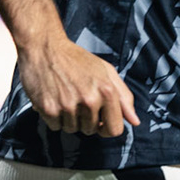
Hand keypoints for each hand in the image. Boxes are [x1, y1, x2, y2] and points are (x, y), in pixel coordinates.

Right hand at [21, 38, 140, 136]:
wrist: (44, 48)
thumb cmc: (76, 59)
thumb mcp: (106, 71)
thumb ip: (124, 97)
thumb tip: (135, 121)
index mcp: (106, 91)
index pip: (115, 129)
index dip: (108, 127)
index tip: (101, 120)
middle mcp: (89, 100)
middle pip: (92, 131)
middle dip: (86, 120)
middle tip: (78, 99)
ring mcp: (68, 106)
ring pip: (73, 130)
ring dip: (69, 119)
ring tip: (66, 97)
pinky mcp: (49, 109)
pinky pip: (55, 127)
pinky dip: (54, 117)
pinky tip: (54, 99)